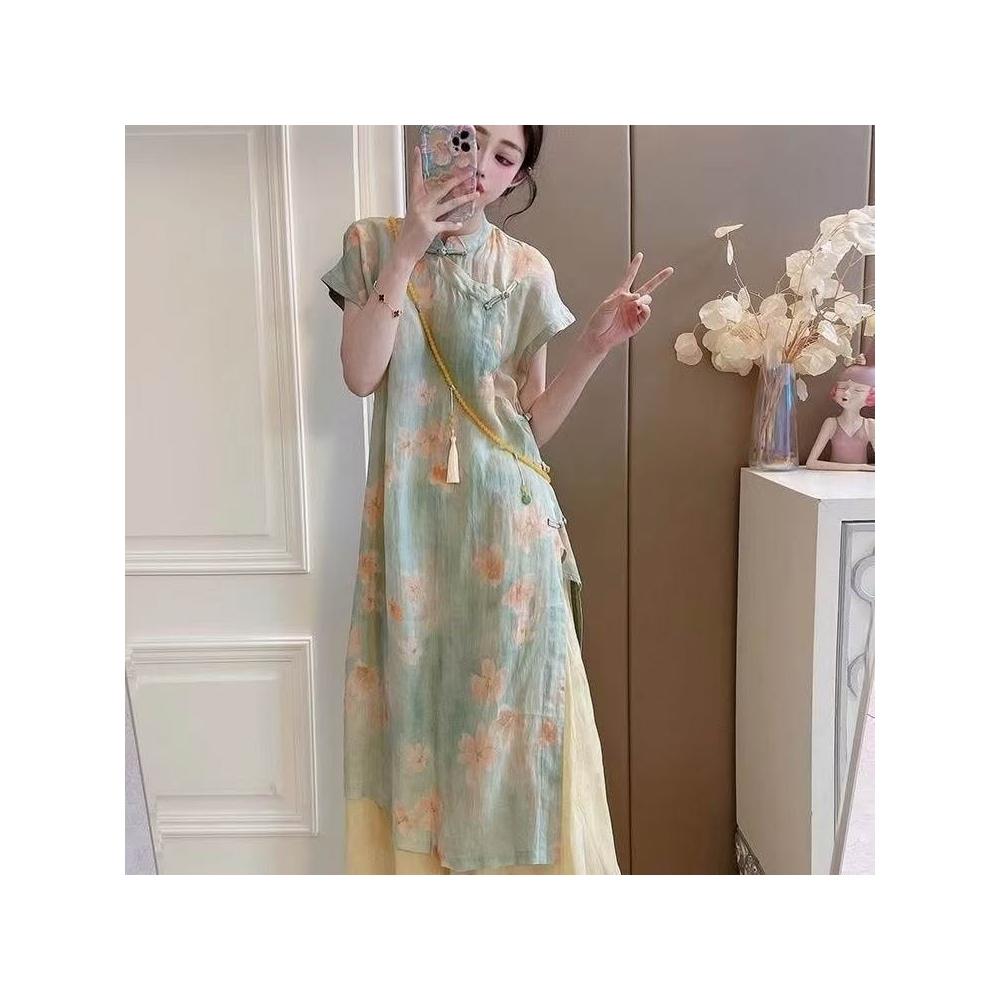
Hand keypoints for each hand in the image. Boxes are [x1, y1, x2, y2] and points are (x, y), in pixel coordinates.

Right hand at [396, 145, 477, 260]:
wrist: (404, 251)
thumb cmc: (411, 233)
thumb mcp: (415, 214)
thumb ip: (425, 204)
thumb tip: (438, 197)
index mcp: (414, 199)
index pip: (415, 178)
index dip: (416, 164)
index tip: (417, 150)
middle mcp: (419, 205)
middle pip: (441, 188)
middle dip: (457, 180)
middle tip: (468, 172)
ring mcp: (424, 216)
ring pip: (449, 204)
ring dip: (464, 199)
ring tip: (475, 194)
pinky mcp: (430, 228)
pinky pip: (446, 224)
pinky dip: (453, 224)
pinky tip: (459, 223)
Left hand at [581, 252, 673, 357]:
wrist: (598, 338)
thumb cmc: (599, 321)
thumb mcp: (606, 306)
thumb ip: (620, 298)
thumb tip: (636, 296)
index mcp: (620, 294)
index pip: (629, 277)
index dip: (635, 266)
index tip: (640, 255)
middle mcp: (630, 302)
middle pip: (647, 287)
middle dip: (659, 279)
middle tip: (669, 270)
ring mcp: (634, 311)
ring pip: (647, 300)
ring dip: (644, 300)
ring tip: (637, 303)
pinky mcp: (637, 323)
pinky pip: (646, 313)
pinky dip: (646, 309)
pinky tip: (641, 308)